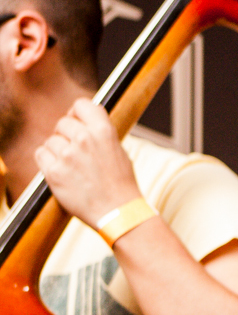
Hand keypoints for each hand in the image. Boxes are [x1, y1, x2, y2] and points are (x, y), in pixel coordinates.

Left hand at [34, 98, 142, 225]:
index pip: (81, 105)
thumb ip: (100, 132)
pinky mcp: (54, 172)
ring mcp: (67, 155)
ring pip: (51, 140)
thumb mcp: (118, 149)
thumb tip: (83, 120)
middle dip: (66, 133)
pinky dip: (46, 160)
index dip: (77, 113)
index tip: (77, 121)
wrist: (118, 210)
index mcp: (103, 130)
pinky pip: (41, 154)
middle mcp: (84, 139)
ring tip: (70, 163)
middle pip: (62, 123)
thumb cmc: (120, 182)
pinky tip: (60, 169)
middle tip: (73, 148)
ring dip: (56, 149)